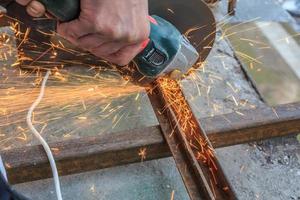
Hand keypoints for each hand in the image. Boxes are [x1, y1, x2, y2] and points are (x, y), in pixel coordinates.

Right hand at [16, 0, 149, 65]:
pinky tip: (65, 22)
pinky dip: (65, 28)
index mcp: (139, 35)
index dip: (105, 52)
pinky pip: (73, 32)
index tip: (97, 44)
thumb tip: (111, 39)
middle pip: (99, 51)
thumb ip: (128, 27)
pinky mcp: (95, 22)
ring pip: (84, 44)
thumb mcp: (134, 12)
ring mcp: (111, 32)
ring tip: (72, 25)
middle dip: (87, 41)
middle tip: (80, 30)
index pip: (121, 58)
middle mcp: (127, 37)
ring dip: (75, 35)